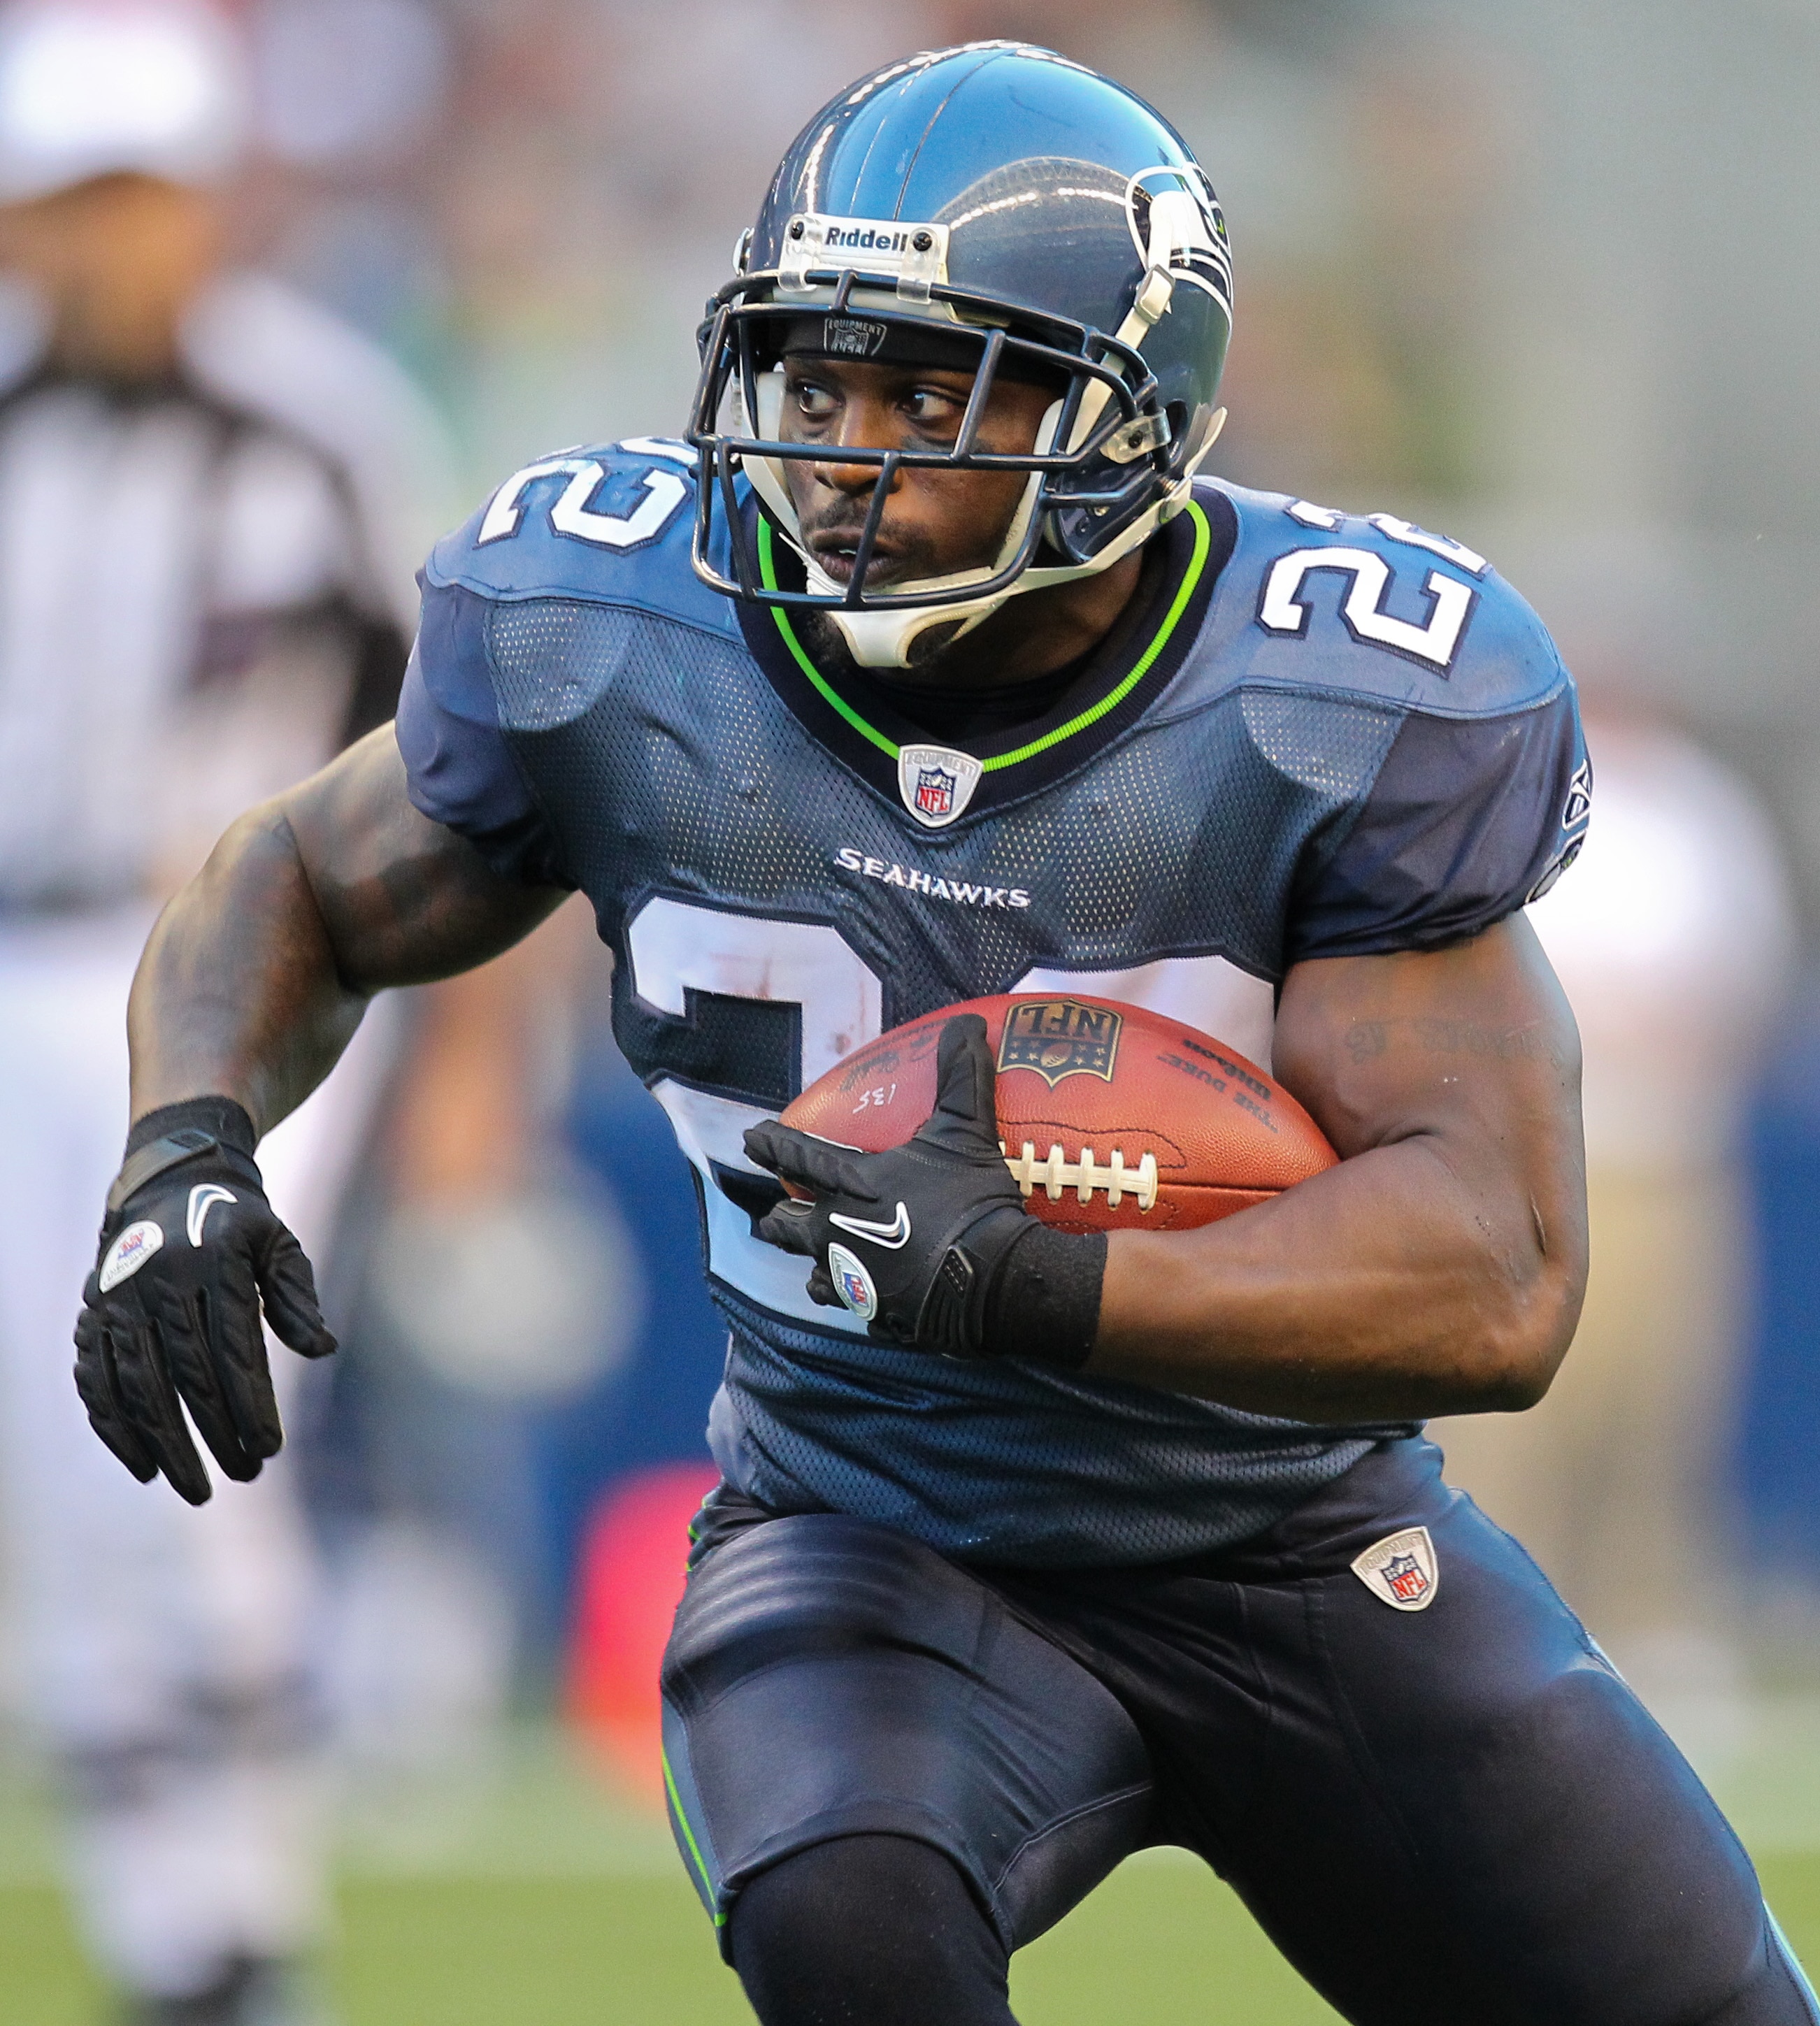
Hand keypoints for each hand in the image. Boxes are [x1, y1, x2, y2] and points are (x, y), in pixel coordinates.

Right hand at [74, 1099, 334, 1504]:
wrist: (169, 1185)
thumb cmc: (237, 1226)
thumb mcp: (277, 1245)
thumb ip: (296, 1298)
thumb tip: (323, 1348)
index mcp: (211, 1263)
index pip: (233, 1347)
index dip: (250, 1402)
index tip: (269, 1448)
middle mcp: (157, 1282)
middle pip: (186, 1375)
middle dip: (215, 1432)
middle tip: (245, 1475)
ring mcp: (117, 1302)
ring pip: (137, 1386)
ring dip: (164, 1444)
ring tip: (196, 1488)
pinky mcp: (91, 1319)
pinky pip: (95, 1383)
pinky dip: (115, 1429)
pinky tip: (143, 1468)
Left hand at [743, 1014, 1104, 1363]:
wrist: (994, 1278)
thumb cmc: (971, 1199)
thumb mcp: (966, 1128)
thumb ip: (961, 1075)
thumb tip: (968, 1023)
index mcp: (851, 1185)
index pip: (795, 1158)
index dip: (770, 1145)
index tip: (750, 1138)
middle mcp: (837, 1233)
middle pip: (787, 1226)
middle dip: (780, 1217)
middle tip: (779, 1213)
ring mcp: (854, 1281)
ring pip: (813, 1276)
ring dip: (814, 1264)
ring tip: (819, 1262)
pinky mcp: (879, 1317)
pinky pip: (858, 1308)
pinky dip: (862, 1300)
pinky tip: (872, 1297)